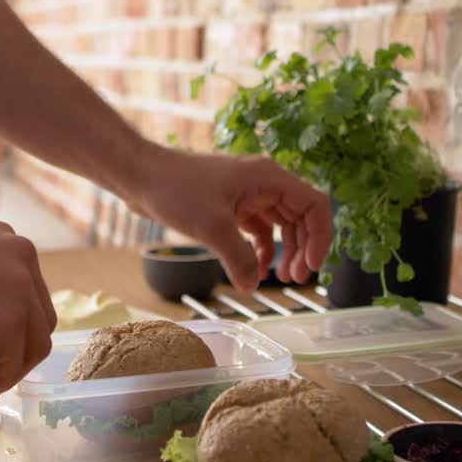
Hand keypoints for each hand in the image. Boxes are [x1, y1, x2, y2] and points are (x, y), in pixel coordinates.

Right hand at [0, 220, 56, 411]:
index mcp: (6, 241)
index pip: (25, 294)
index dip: (5, 327)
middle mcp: (22, 260)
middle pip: (37, 321)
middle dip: (8, 349)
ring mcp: (20, 293)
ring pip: (31, 349)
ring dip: (1, 371)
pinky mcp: (8, 328)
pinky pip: (8, 373)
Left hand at [134, 149, 332, 290]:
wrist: (141, 175)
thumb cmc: (175, 189)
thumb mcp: (212, 228)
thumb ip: (238, 259)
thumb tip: (251, 286)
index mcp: (269, 178)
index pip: (315, 205)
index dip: (321, 237)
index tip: (313, 266)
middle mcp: (264, 183)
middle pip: (301, 217)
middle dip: (303, 249)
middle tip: (295, 279)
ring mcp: (248, 193)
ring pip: (280, 225)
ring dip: (284, 252)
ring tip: (280, 279)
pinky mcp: (231, 205)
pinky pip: (258, 229)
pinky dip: (260, 250)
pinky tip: (253, 272)